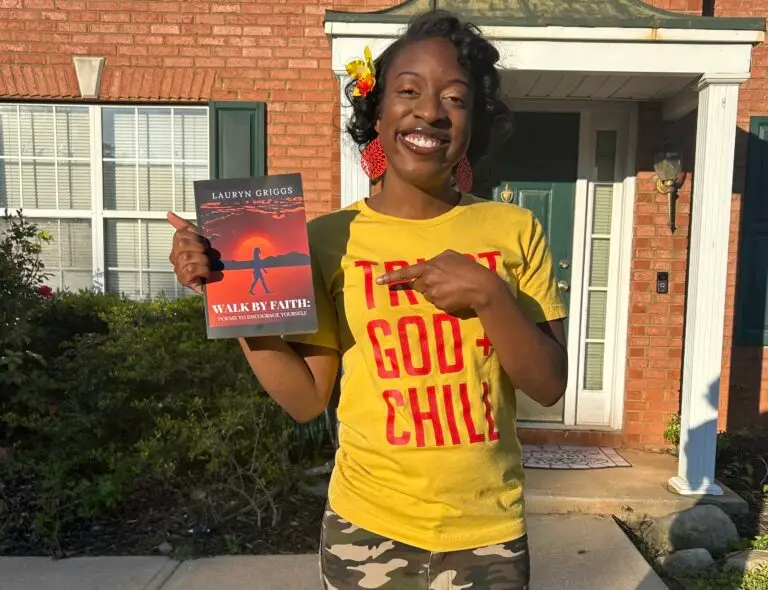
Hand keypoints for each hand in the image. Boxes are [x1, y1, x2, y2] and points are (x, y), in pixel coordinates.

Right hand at [167, 212, 214, 293]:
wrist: (219, 277)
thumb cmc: (209, 257)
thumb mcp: (200, 238)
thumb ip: (184, 226)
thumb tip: (169, 213)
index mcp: (178, 246)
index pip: (180, 234)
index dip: (195, 237)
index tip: (205, 244)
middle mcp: (175, 257)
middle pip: (181, 245)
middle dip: (199, 248)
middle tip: (207, 254)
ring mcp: (178, 269)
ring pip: (186, 257)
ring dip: (203, 260)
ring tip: (209, 265)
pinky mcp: (184, 280)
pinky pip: (190, 270)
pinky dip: (202, 270)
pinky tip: (207, 273)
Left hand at [375, 249, 503, 314]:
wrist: (482, 287)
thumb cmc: (469, 268)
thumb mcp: (452, 256)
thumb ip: (438, 259)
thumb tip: (431, 265)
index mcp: (429, 267)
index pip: (406, 272)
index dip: (391, 277)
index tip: (378, 281)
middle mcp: (428, 281)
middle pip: (418, 285)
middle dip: (426, 284)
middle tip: (443, 281)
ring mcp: (433, 295)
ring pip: (428, 295)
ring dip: (436, 292)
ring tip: (453, 288)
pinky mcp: (440, 306)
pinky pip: (437, 303)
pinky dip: (444, 300)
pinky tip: (455, 295)